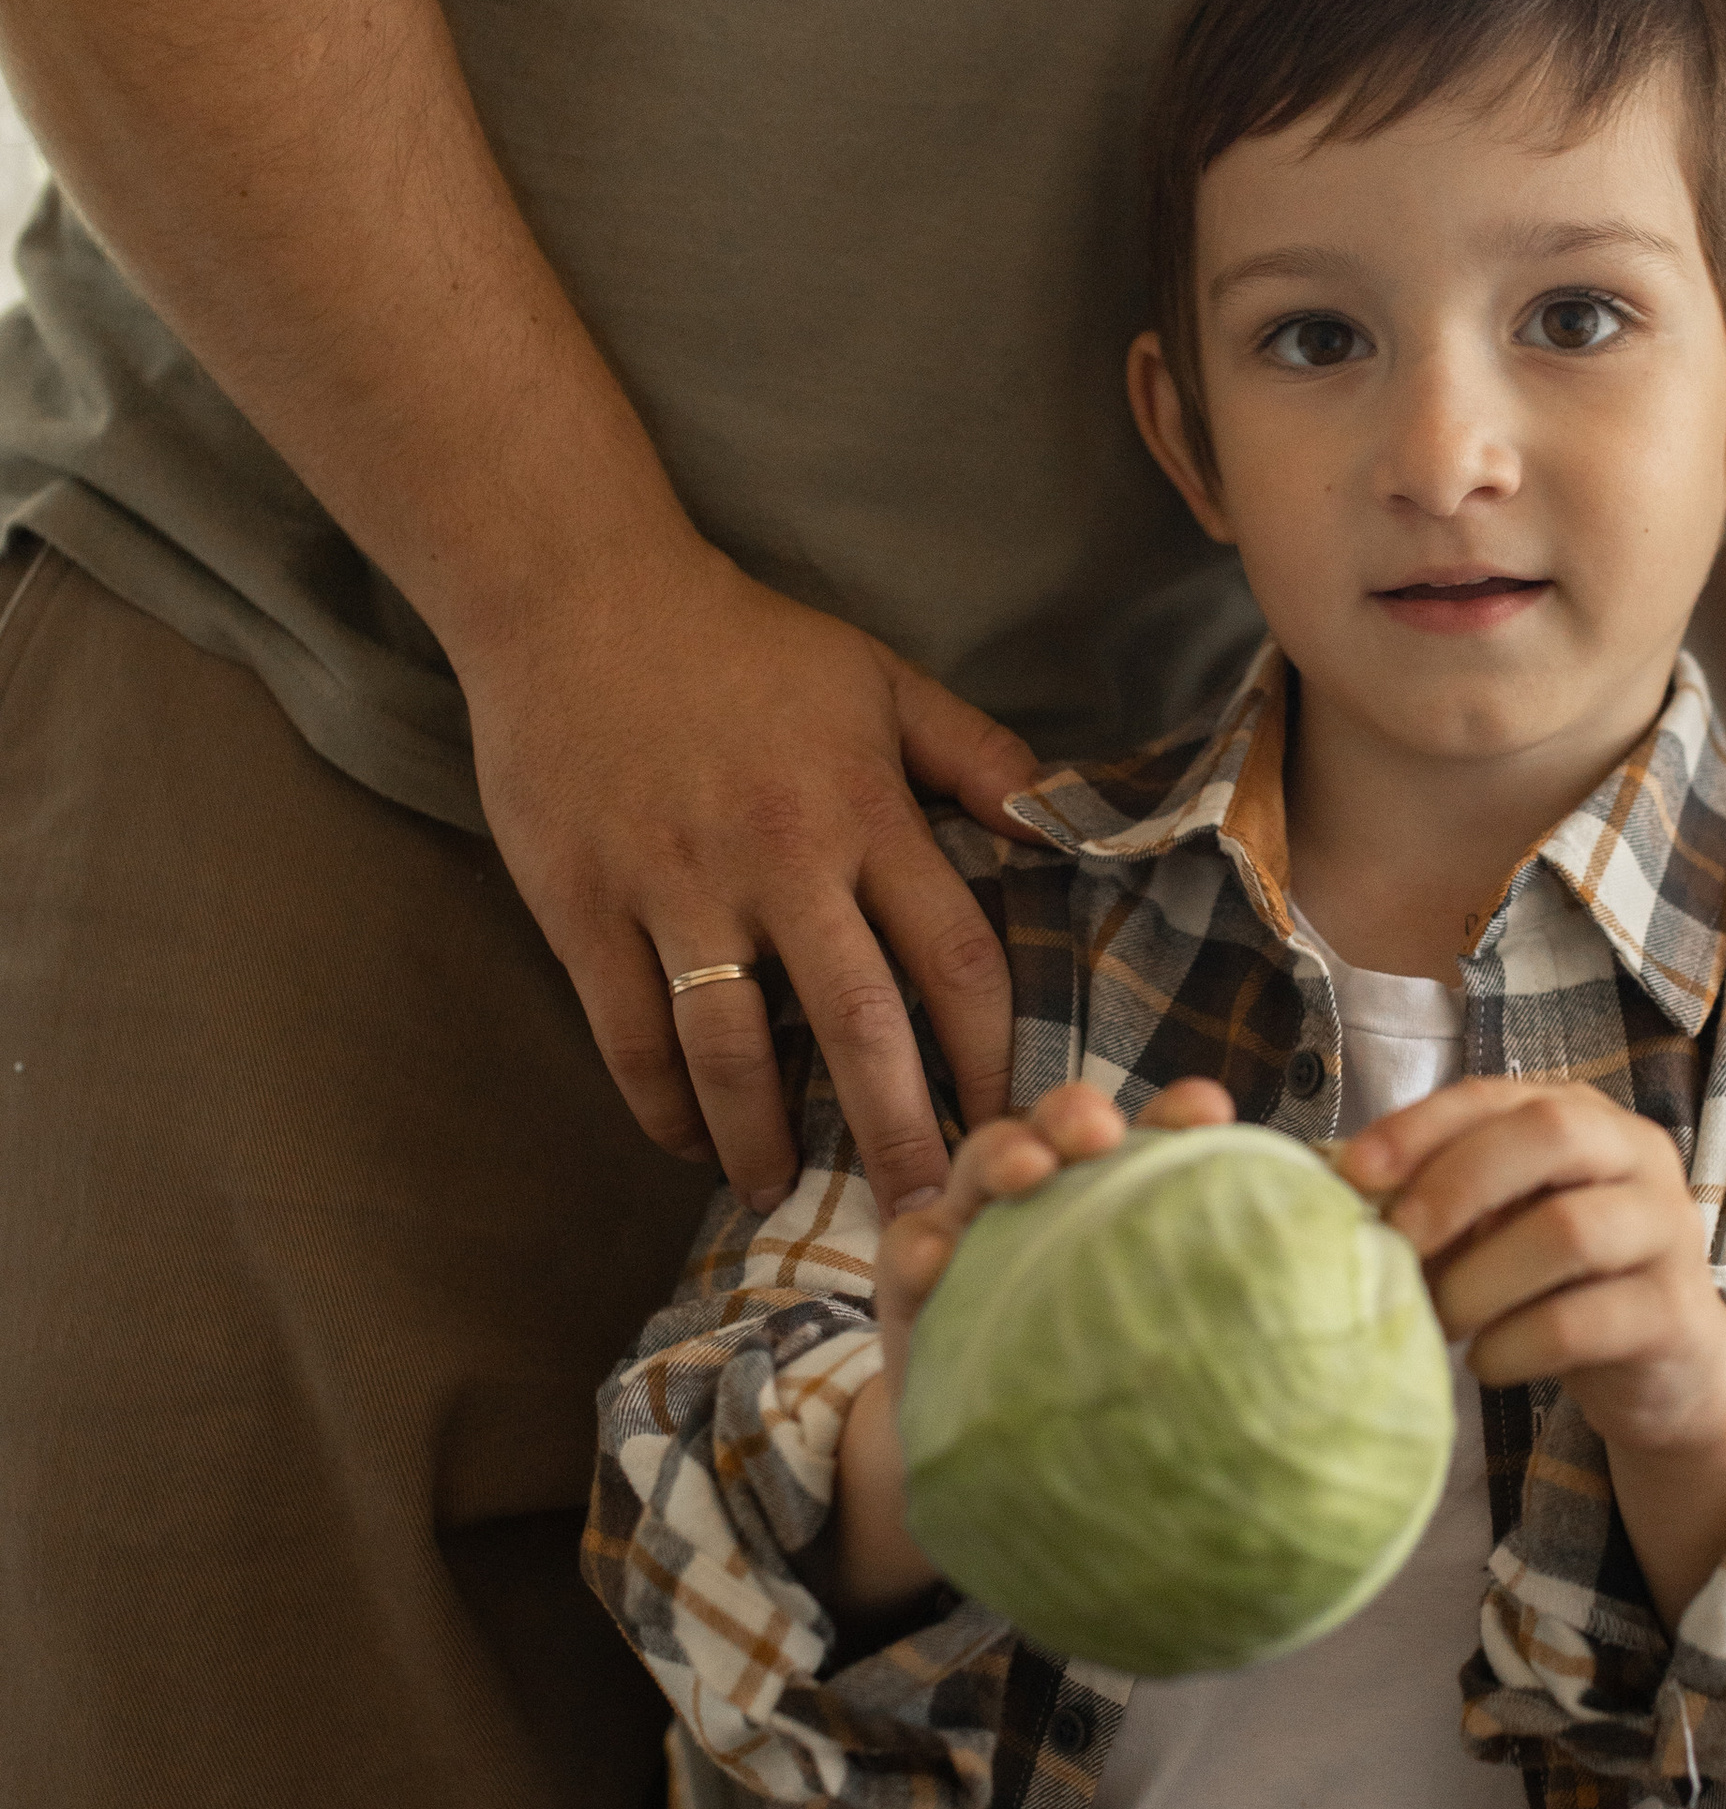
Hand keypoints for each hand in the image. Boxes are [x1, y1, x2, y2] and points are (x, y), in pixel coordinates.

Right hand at [461, 533, 1040, 1217]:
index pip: (950, 953)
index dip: (985, 1052)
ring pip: (732, 1048)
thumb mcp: (879, 680)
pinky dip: (660, 1102)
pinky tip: (686, 1141)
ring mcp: (673, 888)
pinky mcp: (583, 906)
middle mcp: (776, 858)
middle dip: (898, 1130)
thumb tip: (1066, 824)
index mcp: (859, 808)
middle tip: (923, 1211)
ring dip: (761, 1135)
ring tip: (781, 1187)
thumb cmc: (742, 643)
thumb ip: (976, 757)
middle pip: (857, 1023)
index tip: (1007, 1118)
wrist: (575, 597)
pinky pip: (629, 1034)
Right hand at [837, 1078, 1234, 1620]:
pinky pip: (909, 1253)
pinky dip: (920, 1245)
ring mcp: (977, 1236)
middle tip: (1101, 1131)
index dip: (1179, 1115)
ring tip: (1029, 1171)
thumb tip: (1365, 1309)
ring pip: (983, 1167)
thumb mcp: (1183, 1356)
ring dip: (1004, 1155)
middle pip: (1061, 1132)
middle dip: (1077, 1114)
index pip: (1155, 1141)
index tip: (1211, 1111)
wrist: (1004, 1475)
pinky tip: (936, 1256)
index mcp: (1122, 1205)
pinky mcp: (916, 1287)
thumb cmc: (1108, 1391)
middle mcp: (1051, 1203)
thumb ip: (1248, 1328)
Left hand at [1338, 1078, 1725, 1627]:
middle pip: (1548, 1136)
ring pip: (1569, 1231)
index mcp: (1582, 1117)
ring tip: (1441, 1320)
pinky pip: (1584, 1321)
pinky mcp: (1674, 1313)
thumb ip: (1444, 1201)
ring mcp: (1666, 1231)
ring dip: (1481, 1280)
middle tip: (1399, 1247)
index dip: (1419, 1128)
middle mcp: (1635, 1156)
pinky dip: (1516, 1345)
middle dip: (1455, 1187)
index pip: (1494, 1097)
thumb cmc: (1564, 1283)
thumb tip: (1337, 1200)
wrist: (1673, 1367)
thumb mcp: (1508, 1225)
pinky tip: (1486, 1363)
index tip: (1354, 1174)